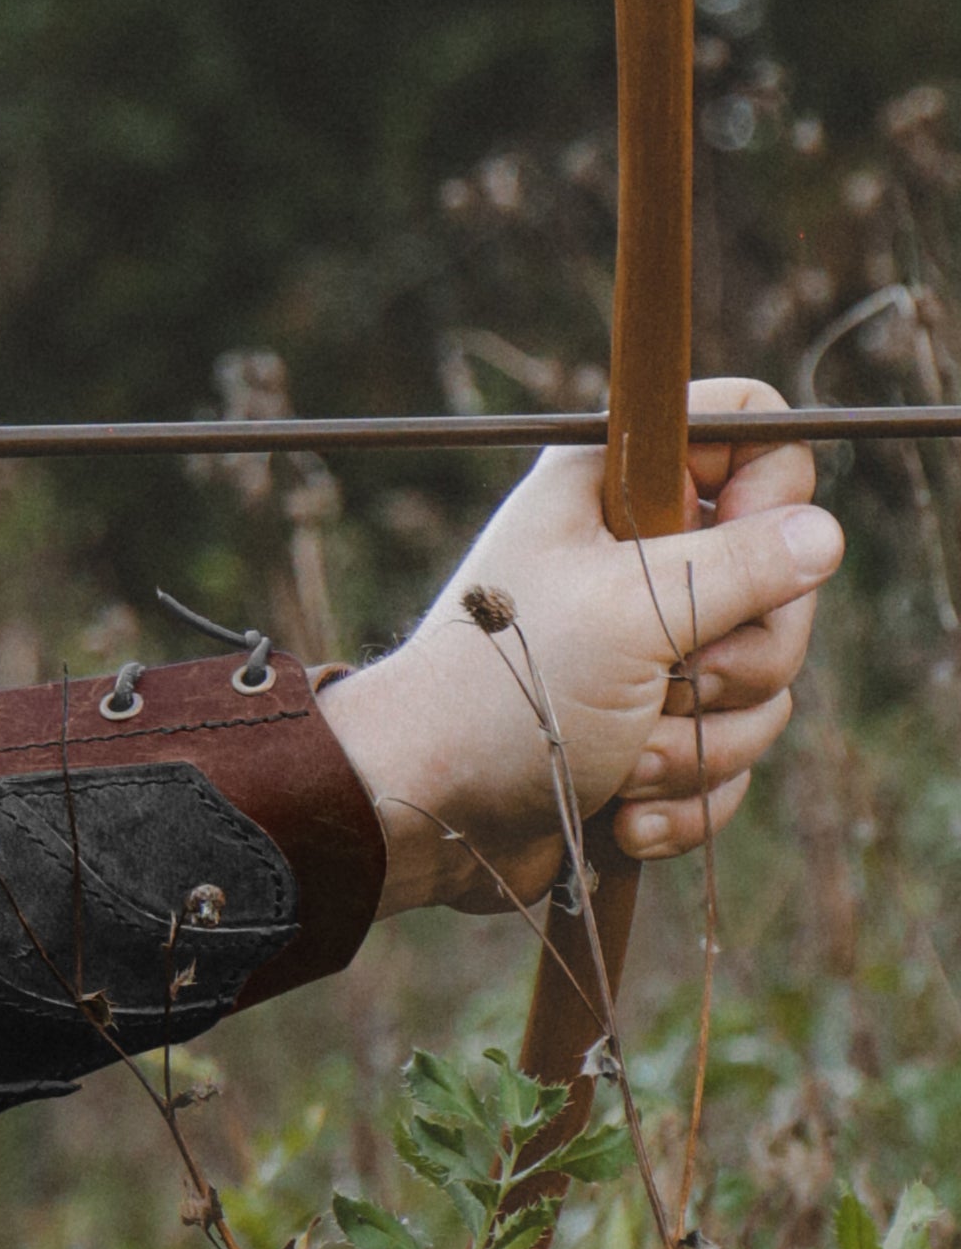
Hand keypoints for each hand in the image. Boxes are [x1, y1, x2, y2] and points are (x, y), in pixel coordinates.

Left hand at [319, 378, 844, 917]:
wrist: (426, 816)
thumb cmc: (505, 693)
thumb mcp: (630, 611)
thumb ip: (739, 566)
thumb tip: (823, 535)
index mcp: (616, 488)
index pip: (748, 432)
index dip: (772, 490)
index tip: (740, 553)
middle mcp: (638, 558)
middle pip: (782, 576)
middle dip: (741, 658)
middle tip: (675, 683)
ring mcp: (650, 649)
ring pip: (764, 682)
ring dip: (701, 742)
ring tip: (628, 759)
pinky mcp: (653, 732)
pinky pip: (730, 758)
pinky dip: (686, 798)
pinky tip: (624, 813)